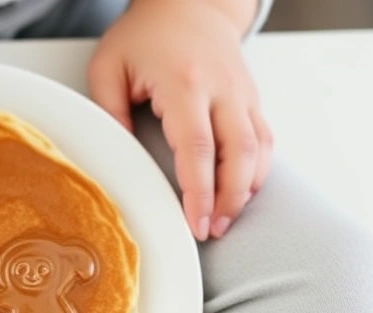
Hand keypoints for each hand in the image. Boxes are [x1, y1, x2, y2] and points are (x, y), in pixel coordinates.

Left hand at [87, 0, 272, 240]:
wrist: (189, 2)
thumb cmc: (144, 35)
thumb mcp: (109, 68)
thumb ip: (109, 113)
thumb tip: (119, 157)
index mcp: (185, 83)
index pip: (197, 147)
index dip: (198, 191)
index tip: (193, 222)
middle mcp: (221, 89)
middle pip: (236, 154)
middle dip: (226, 199)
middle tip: (210, 231)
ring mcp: (242, 92)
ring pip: (257, 149)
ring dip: (244, 190)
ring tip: (223, 221)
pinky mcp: (251, 97)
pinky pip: (263, 139)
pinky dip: (257, 170)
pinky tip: (240, 193)